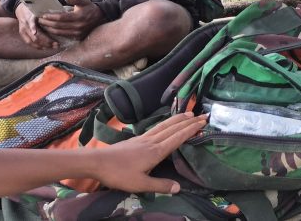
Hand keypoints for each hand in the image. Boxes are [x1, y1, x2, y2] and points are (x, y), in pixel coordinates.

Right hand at [14, 3, 58, 49]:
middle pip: (36, 38)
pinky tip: (45, 48)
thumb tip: (60, 16)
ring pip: (32, 42)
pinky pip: (29, 43)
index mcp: (30, 19)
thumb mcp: (38, 9)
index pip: (36, 29)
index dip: (44, 36)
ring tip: (53, 47)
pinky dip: (38, 46)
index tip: (53, 40)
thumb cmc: (32, 9)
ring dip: (43, 46)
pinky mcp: (22, 35)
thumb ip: (46, 14)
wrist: (20, 9)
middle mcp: (26, 26)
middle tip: (57, 44)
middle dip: (47, 42)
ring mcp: (23, 31)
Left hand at [38, 0, 104, 40]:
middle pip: (58, 26)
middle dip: (47, 23)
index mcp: (78, 17)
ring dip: (49, 29)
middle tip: (39, 20)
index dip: (51, 16)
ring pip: (59, 32)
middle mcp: (78, 26)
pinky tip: (50, 30)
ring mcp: (78, 33)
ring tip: (42, 25)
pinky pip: (64, 36)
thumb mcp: (83, 0)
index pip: (61, 17)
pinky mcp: (77, 37)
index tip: (43, 15)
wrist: (100, 17)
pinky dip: (55, 33)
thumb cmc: (89, 7)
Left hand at [90, 113, 206, 193]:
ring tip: (188, 114)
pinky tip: (165, 124)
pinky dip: (166, 123)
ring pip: (164, 125)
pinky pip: (156, 127)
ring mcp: (143, 138)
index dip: (191, 130)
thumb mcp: (140, 184)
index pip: (178, 138)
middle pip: (173, 128)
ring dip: (178, 119)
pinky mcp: (136, 139)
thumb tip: (179, 187)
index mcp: (156, 151)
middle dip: (188, 121)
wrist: (97, 162)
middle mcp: (152, 141)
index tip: (203, 123)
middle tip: (203, 115)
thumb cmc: (119, 174)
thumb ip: (160, 185)